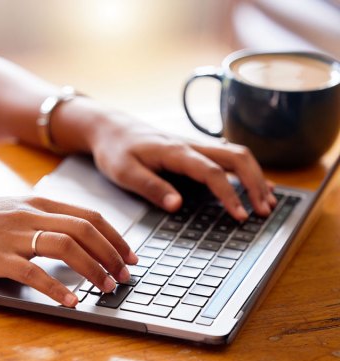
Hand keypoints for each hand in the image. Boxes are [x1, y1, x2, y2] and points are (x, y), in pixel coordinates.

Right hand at [0, 197, 137, 306]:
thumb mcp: (9, 211)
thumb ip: (39, 219)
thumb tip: (72, 237)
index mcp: (35, 202)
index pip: (88, 215)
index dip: (115, 236)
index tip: (129, 255)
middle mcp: (28, 214)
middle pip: (85, 229)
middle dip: (112, 254)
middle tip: (125, 275)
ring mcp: (13, 235)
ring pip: (67, 247)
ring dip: (94, 269)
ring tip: (107, 288)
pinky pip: (35, 273)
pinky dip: (58, 289)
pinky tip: (72, 301)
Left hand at [87, 114, 276, 220]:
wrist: (108, 128)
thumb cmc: (115, 150)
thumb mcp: (125, 173)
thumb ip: (151, 188)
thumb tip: (177, 206)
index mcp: (175, 152)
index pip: (212, 172)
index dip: (229, 194)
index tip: (240, 215)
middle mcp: (191, 145)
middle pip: (237, 158)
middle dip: (255, 184)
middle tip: (263, 211)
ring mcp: (194, 146)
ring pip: (237, 155)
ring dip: (256, 177)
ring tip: (267, 202)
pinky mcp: (193, 150)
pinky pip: (227, 157)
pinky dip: (246, 171)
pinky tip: (256, 185)